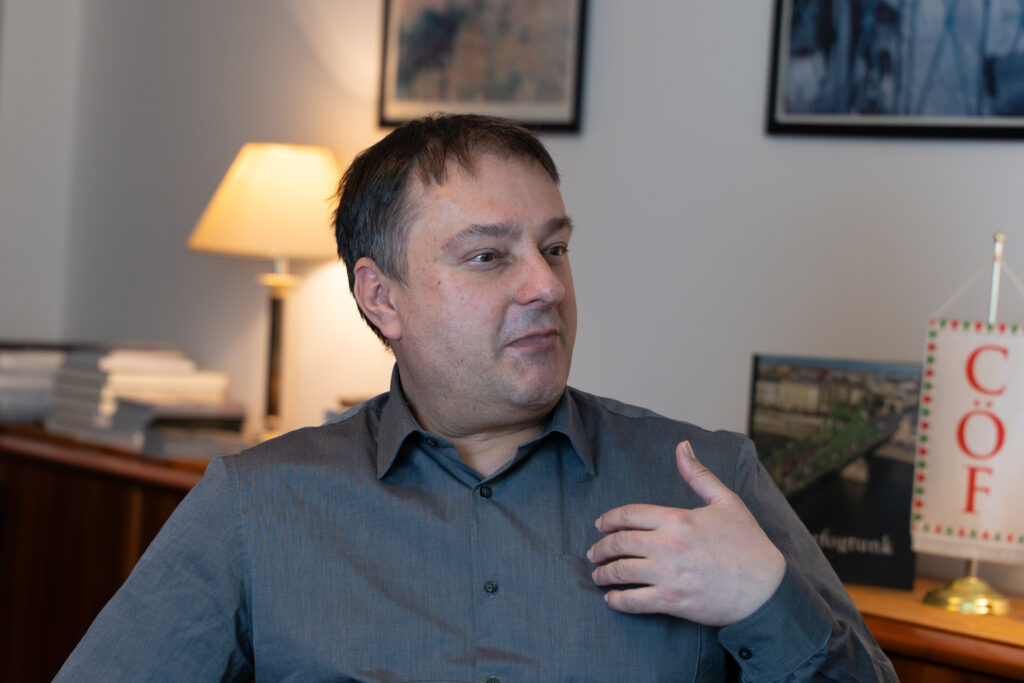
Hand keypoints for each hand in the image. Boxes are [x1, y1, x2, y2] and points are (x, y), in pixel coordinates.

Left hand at [587, 440, 785, 625]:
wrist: (767, 590)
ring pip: (621, 572)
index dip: (608, 520)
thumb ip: (698, 475)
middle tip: (593, 553)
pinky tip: (612, 599)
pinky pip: (633, 601)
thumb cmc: (749, 544)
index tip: (600, 526)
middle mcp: (668, 545)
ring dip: (603, 574)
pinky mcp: (672, 601)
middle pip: (619, 543)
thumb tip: (682, 445)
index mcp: (677, 518)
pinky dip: (617, 600)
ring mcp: (668, 574)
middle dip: (600, 548)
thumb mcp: (726, 502)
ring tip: (598, 575)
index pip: (629, 514)